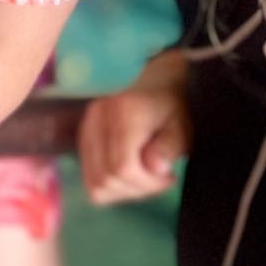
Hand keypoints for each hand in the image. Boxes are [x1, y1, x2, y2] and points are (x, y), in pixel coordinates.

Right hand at [78, 50, 190, 204]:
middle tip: (158, 180)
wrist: (155, 76)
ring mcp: (86, 127)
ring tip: (144, 178)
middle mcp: (98, 120)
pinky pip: (89, 175)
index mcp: (124, 114)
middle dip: (136, 189)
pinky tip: (130, 173)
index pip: (122, 168)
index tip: (168, 178)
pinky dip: (109, 183)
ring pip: (94, 182)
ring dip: (122, 189)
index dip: (146, 184)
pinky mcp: (83, 136)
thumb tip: (153, 168)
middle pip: (106, 179)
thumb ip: (169, 146)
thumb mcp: (182, 123)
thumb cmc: (171, 101)